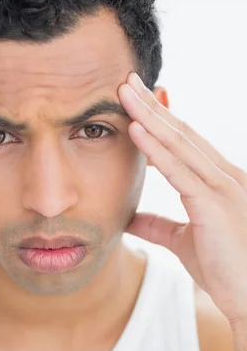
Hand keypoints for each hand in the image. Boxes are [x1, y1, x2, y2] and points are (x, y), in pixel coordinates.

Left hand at [118, 72, 246, 323]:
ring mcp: (222, 187)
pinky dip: (155, 148)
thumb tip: (130, 217)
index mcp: (217, 181)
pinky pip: (179, 170)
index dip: (159, 119)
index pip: (183, 142)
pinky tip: (136, 129)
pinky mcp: (214, 204)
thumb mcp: (183, 241)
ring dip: (149, 116)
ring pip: (179, 143)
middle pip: (181, 132)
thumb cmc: (226, 270)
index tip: (136, 100)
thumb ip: (158, 226)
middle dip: (152, 105)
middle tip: (126, 81)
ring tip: (124, 93)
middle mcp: (223, 176)